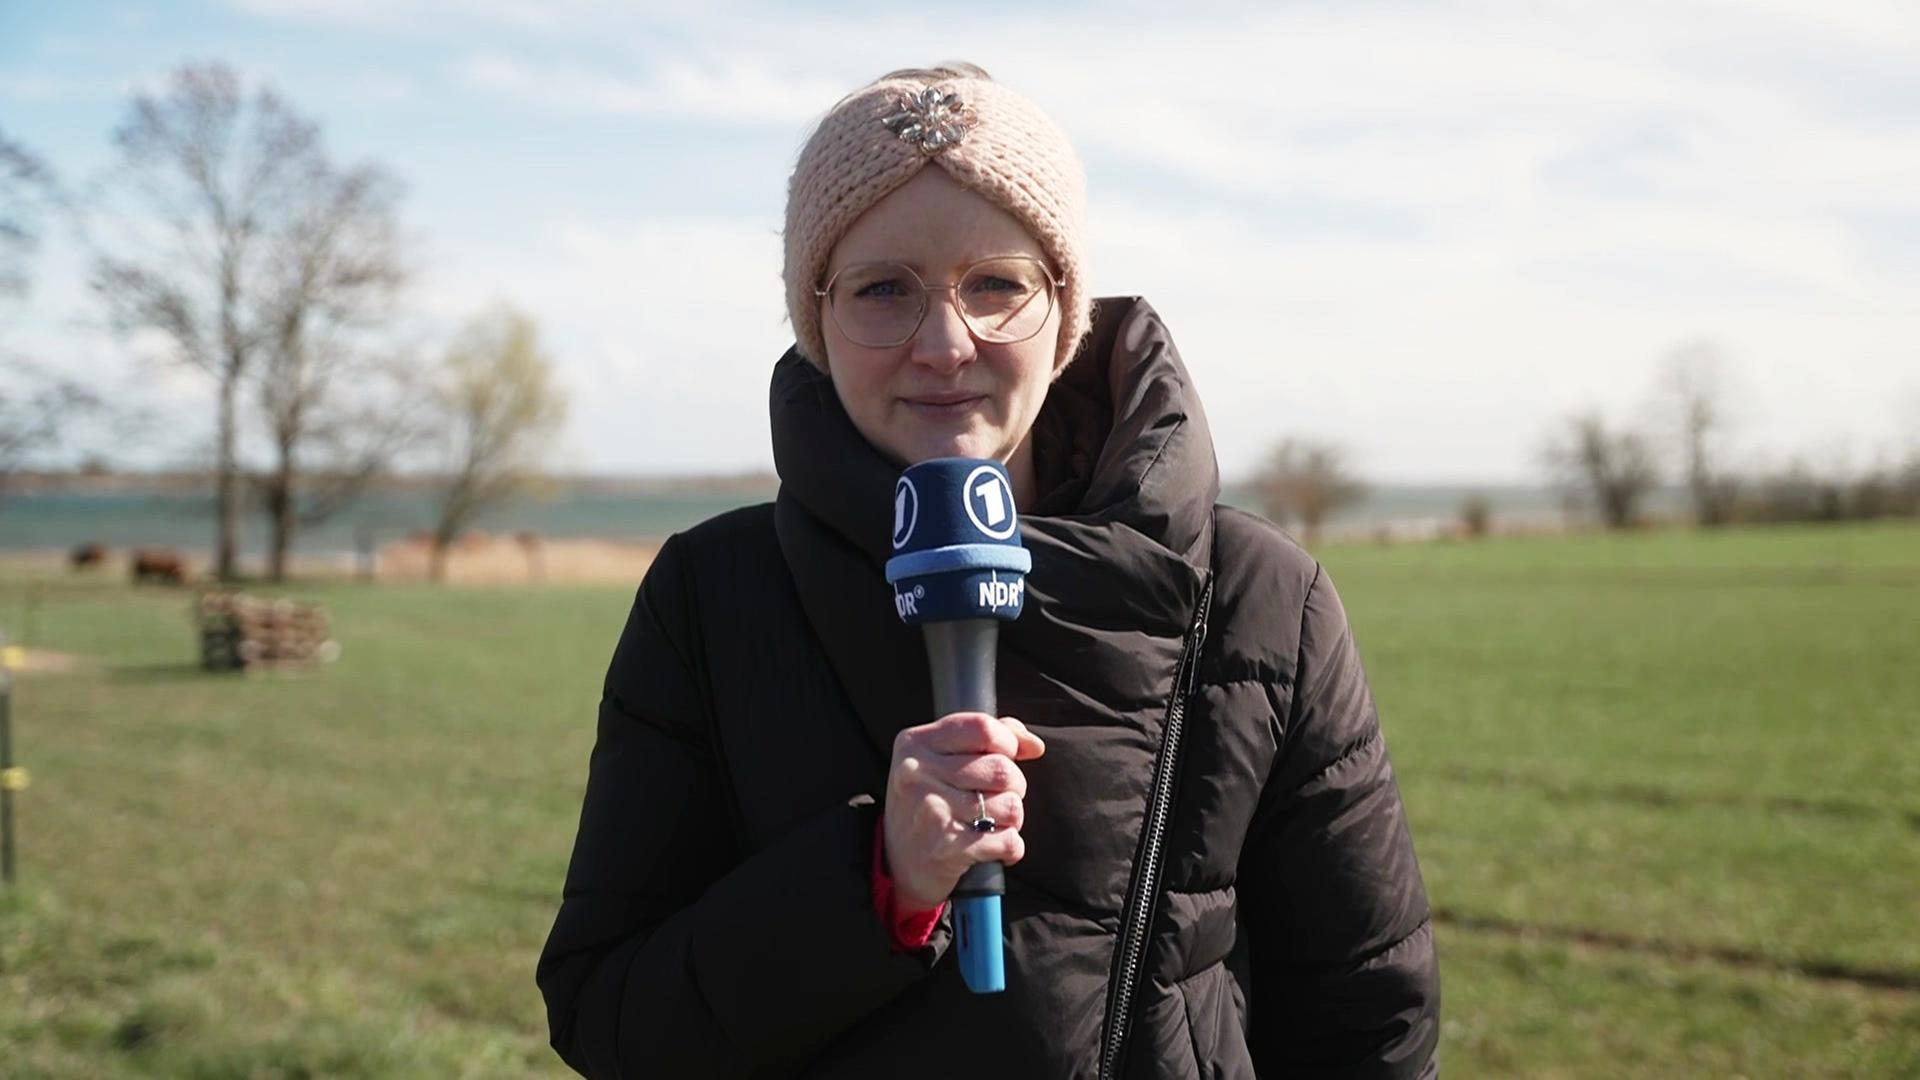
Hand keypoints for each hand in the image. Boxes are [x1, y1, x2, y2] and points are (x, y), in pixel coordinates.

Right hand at [882, 712, 1045, 913]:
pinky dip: (1011, 847)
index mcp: (915, 743)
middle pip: (1002, 769)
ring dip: (1012, 819)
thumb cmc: (929, 804)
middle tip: (997, 798)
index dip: (1008, 742)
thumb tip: (1033, 745)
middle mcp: (917, 773)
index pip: (982, 727)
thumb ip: (986, 738)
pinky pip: (1008, 840)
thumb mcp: (941, 760)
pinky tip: (993, 847)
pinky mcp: (945, 847)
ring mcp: (930, 810)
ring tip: (993, 824)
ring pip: (1010, 806)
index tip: (1006, 757)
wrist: (897, 864)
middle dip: (1014, 786)